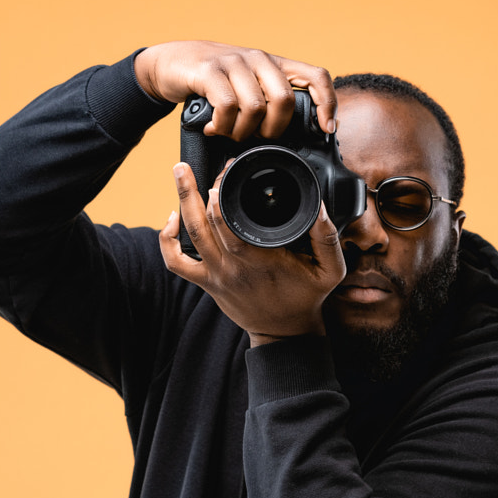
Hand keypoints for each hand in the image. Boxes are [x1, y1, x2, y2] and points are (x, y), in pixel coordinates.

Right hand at [134, 41, 336, 140]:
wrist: (172, 63)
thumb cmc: (216, 82)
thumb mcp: (249, 87)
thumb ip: (271, 102)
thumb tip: (300, 134)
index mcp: (275, 65)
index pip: (316, 76)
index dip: (327, 103)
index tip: (327, 128)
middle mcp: (259, 59)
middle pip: (285, 100)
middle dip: (274, 129)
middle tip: (257, 137)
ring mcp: (234, 62)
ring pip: (255, 107)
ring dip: (242, 131)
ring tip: (229, 132)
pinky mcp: (210, 70)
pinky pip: (227, 106)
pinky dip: (222, 126)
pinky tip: (213, 128)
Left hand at [159, 162, 345, 346]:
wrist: (286, 332)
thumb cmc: (306, 298)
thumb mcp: (331, 269)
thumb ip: (327, 237)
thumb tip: (319, 207)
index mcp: (261, 259)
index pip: (230, 220)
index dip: (222, 192)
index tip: (230, 169)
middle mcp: (233, 266)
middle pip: (206, 222)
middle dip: (201, 188)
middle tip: (208, 165)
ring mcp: (217, 275)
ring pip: (190, 235)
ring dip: (182, 200)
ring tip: (180, 171)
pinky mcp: (206, 283)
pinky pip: (175, 262)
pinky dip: (167, 239)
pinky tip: (171, 218)